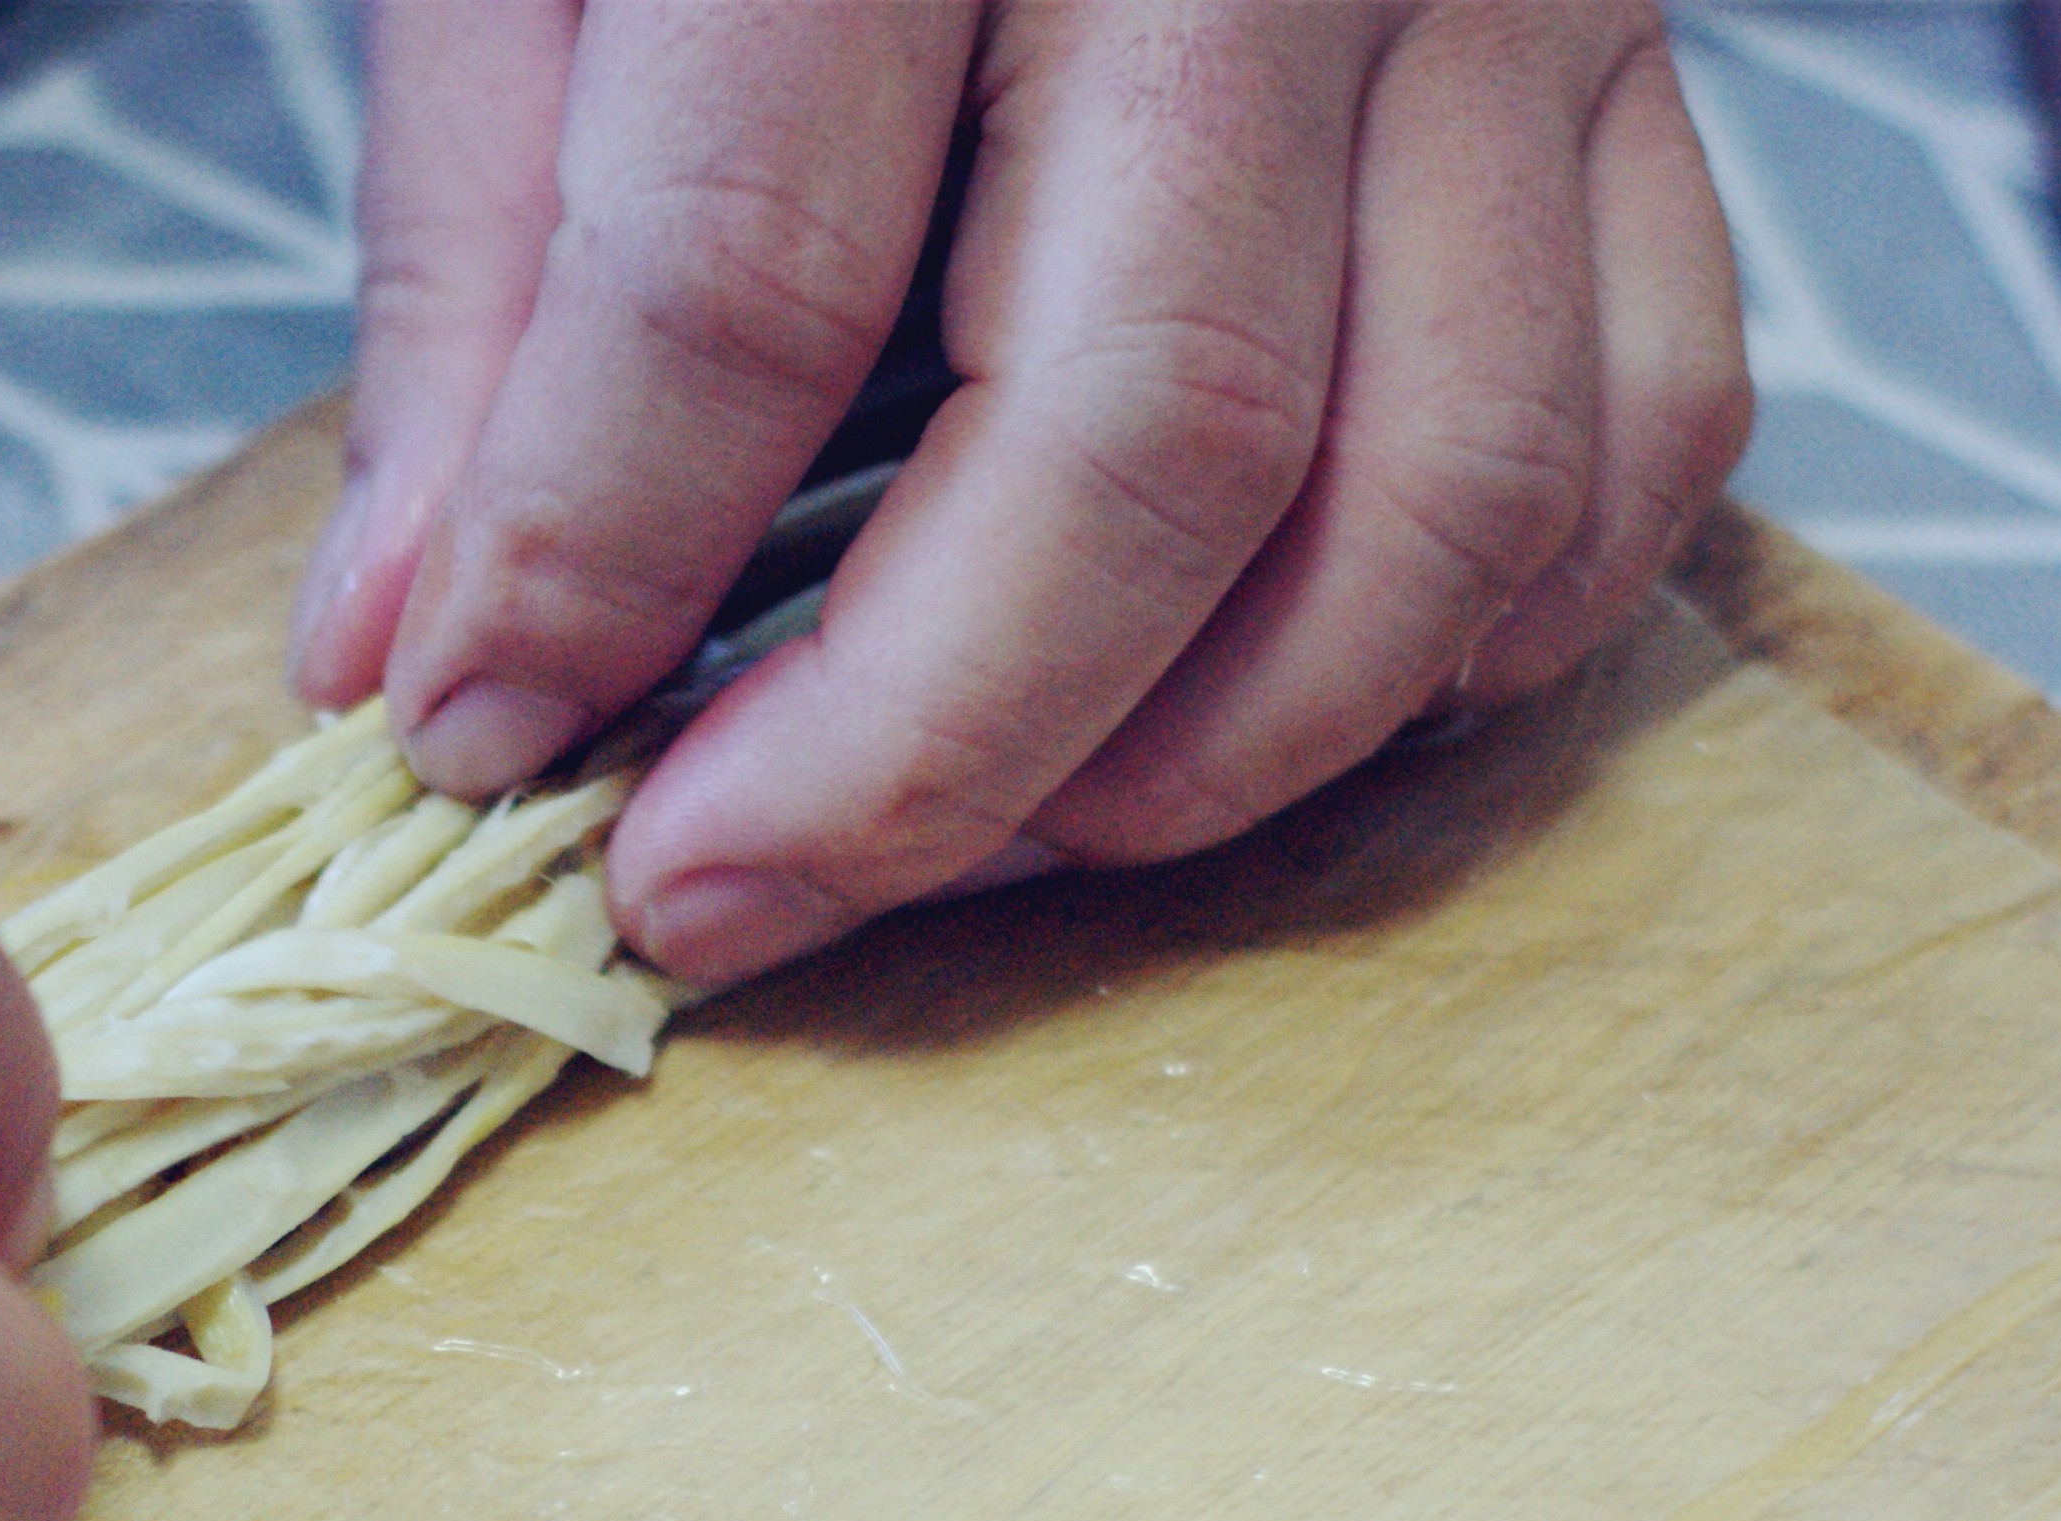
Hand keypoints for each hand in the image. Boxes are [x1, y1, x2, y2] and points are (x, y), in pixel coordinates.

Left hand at [291, 0, 1752, 985]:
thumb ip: (485, 268)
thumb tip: (421, 659)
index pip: (748, 276)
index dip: (591, 569)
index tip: (479, 746)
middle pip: (1145, 441)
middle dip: (908, 759)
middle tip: (705, 895)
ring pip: (1437, 495)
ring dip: (1190, 762)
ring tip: (960, 830)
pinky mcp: (1636, 50)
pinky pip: (1639, 427)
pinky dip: (1458, 642)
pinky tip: (1245, 700)